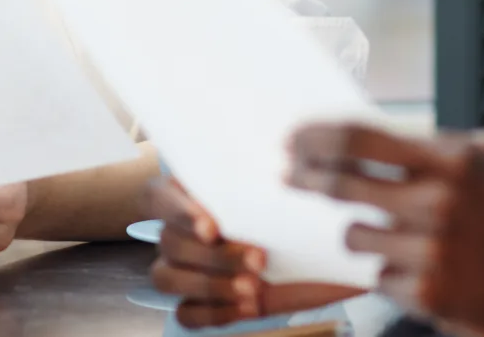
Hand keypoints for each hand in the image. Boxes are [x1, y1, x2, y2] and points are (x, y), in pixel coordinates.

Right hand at [145, 177, 363, 328]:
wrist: (324, 259)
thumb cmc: (300, 220)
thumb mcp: (287, 198)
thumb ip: (265, 188)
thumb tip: (267, 170)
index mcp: (192, 194)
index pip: (159, 197)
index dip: (178, 212)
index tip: (212, 227)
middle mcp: (182, 230)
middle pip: (168, 242)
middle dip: (214, 255)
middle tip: (258, 259)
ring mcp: (185, 269)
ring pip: (166, 278)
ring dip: (210, 285)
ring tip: (252, 288)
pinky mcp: (199, 303)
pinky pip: (186, 314)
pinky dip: (215, 312)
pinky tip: (248, 307)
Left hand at [286, 123, 483, 336]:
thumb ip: (442, 150)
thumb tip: (379, 136)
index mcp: (453, 160)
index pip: (359, 138)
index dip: (316, 137)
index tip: (294, 139)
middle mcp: (437, 202)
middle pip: (341, 184)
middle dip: (308, 178)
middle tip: (291, 175)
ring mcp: (430, 252)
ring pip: (357, 236)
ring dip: (365, 233)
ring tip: (400, 235)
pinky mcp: (428, 295)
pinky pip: (382, 277)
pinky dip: (395, 273)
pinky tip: (430, 270)